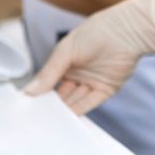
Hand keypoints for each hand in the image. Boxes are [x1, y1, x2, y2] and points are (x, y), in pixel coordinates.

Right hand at [22, 0, 154, 113]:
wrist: (127, 32)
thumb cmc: (96, 32)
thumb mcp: (65, 51)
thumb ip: (48, 73)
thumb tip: (30, 91)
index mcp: (65, 60)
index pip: (48, 81)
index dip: (39, 92)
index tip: (27, 106)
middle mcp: (78, 72)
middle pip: (61, 93)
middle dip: (51, 105)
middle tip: (36, 119)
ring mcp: (91, 82)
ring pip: (74, 100)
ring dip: (63, 111)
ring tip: (49, 123)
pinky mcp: (105, 90)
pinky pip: (89, 104)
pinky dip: (78, 112)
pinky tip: (66, 119)